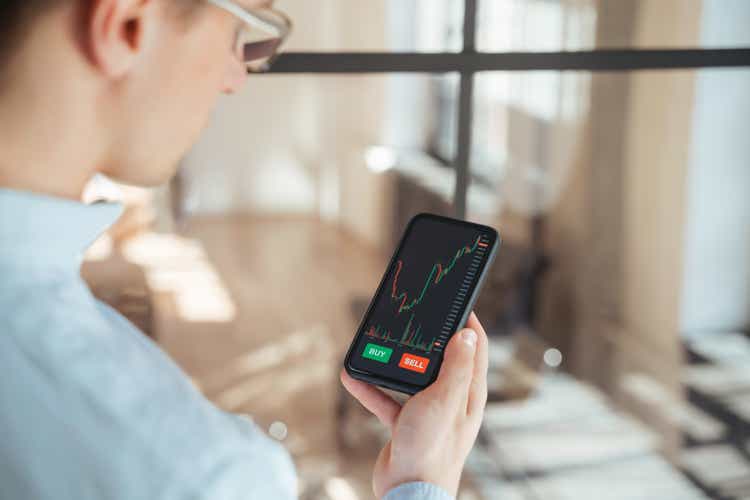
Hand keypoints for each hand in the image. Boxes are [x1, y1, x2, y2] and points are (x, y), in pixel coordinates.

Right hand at [340, 312, 487, 497]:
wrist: (407, 492)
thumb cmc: (431, 449)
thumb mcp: (444, 399)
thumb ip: (456, 367)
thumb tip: (468, 334)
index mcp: (468, 393)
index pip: (476, 349)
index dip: (469, 324)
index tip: (458, 304)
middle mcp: (452, 400)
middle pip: (442, 359)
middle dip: (427, 339)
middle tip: (414, 318)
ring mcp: (428, 412)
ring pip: (412, 377)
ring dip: (395, 362)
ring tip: (380, 344)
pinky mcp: (406, 424)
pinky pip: (387, 399)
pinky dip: (371, 388)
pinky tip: (352, 377)